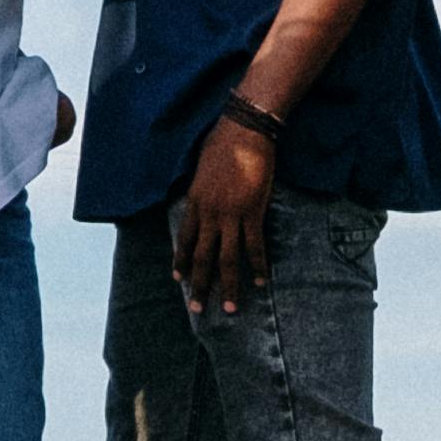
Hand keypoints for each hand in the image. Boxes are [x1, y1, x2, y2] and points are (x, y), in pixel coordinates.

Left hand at [169, 102, 279, 314]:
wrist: (244, 131)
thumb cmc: (222, 142)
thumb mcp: (201, 168)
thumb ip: (200, 191)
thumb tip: (200, 202)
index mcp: (194, 201)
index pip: (185, 239)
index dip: (181, 261)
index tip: (178, 279)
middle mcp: (209, 213)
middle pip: (202, 257)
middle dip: (199, 285)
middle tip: (198, 309)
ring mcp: (231, 215)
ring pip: (227, 259)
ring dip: (228, 285)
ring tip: (230, 308)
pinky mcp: (253, 212)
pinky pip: (255, 246)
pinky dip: (258, 266)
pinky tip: (261, 282)